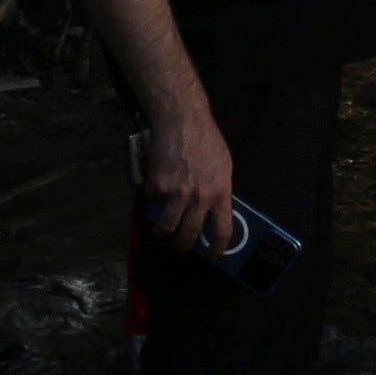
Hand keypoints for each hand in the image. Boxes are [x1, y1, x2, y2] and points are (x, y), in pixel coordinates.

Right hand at [139, 94, 233, 255]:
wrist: (182, 121)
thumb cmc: (206, 140)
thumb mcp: (223, 167)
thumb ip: (219, 190)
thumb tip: (214, 209)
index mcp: (220, 193)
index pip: (223, 230)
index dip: (218, 247)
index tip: (213, 253)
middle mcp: (199, 197)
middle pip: (189, 235)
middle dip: (182, 246)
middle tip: (179, 246)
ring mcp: (177, 193)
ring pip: (166, 227)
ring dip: (162, 233)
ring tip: (162, 231)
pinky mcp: (158, 186)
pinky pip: (152, 202)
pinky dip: (152, 201)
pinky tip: (154, 194)